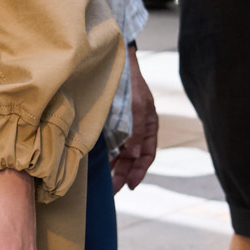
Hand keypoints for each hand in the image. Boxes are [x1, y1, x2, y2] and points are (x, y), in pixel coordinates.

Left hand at [110, 46, 158, 191]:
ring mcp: (125, 124)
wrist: (116, 59)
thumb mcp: (137, 107)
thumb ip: (137, 132)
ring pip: (122, 153)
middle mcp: (138, 127)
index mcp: (150, 124)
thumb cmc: (130, 81)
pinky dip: (107, 154)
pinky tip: (99, 162)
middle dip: (124, 174)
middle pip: (133, 158)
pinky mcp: (111, 121)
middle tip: (112, 190)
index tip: (129, 186)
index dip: (139, 172)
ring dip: (115, 167)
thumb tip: (133, 157)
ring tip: (105, 181)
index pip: (147, 155)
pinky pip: (111, 143)